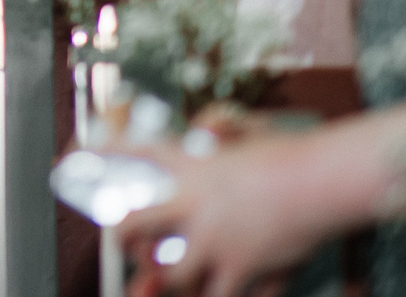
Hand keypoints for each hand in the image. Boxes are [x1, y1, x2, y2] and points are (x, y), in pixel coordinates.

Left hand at [122, 129, 350, 296]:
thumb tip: (208, 125)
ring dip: (165, 280)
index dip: (105, 156)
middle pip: (135, 226)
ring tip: (159, 280)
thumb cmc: (290, 155)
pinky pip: (220, 294)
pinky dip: (217, 295)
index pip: (137, 157)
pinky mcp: (244, 267)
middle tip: (122, 242)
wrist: (323, 180)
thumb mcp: (249, 134)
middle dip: (121, 238)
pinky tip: (215, 292)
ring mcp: (217, 241)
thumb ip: (223, 128)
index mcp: (193, 170)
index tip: (82, 155)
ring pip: (172, 275)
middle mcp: (195, 207)